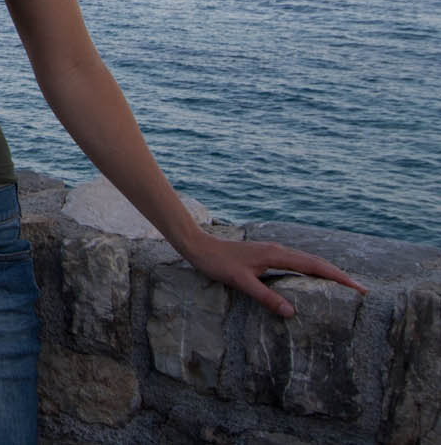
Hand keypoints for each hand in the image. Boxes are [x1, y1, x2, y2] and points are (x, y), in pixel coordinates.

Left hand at [181, 231, 366, 317]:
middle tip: (361, 291)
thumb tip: (292, 313)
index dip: (339, 277)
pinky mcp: (266, 255)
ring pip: (307, 261)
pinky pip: (296, 263)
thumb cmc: (217, 264)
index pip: (315, 266)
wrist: (199, 246)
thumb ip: (266, 297)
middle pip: (316, 262)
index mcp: (277, 255)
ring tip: (344, 287)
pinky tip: (312, 280)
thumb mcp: (241, 282)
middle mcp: (279, 250)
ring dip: (326, 272)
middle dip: (340, 276)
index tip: (359, 288)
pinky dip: (311, 271)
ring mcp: (273, 251)